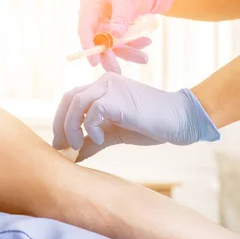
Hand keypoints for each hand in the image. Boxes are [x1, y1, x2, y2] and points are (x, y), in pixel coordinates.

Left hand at [52, 73, 219, 161]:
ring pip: (75, 102)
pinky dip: (90, 127)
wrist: (179, 119)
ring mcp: (111, 87)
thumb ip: (95, 139)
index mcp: (103, 86)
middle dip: (60, 124)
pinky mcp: (118, 99)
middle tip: (62, 146)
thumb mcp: (116, 133)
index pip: (71, 97)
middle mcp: (104, 82)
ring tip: (78, 144)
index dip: (61, 119)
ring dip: (70, 126)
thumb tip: (75, 156)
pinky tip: (101, 138)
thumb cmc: (150, 125)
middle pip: (68, 98)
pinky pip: (92, 111)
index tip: (61, 143)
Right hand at [78, 0, 174, 73]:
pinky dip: (133, 46)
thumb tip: (114, 35)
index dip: (88, 45)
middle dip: (109, 56)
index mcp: (90, 4)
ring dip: (126, 53)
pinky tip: (145, 43)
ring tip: (143, 58)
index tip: (94, 61)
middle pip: (97, 41)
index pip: (84, 28)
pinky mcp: (116, 29)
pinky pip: (122, 43)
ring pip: (111, 45)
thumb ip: (121, 17)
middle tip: (117, 70)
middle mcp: (95, 16)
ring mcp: (105, 24)